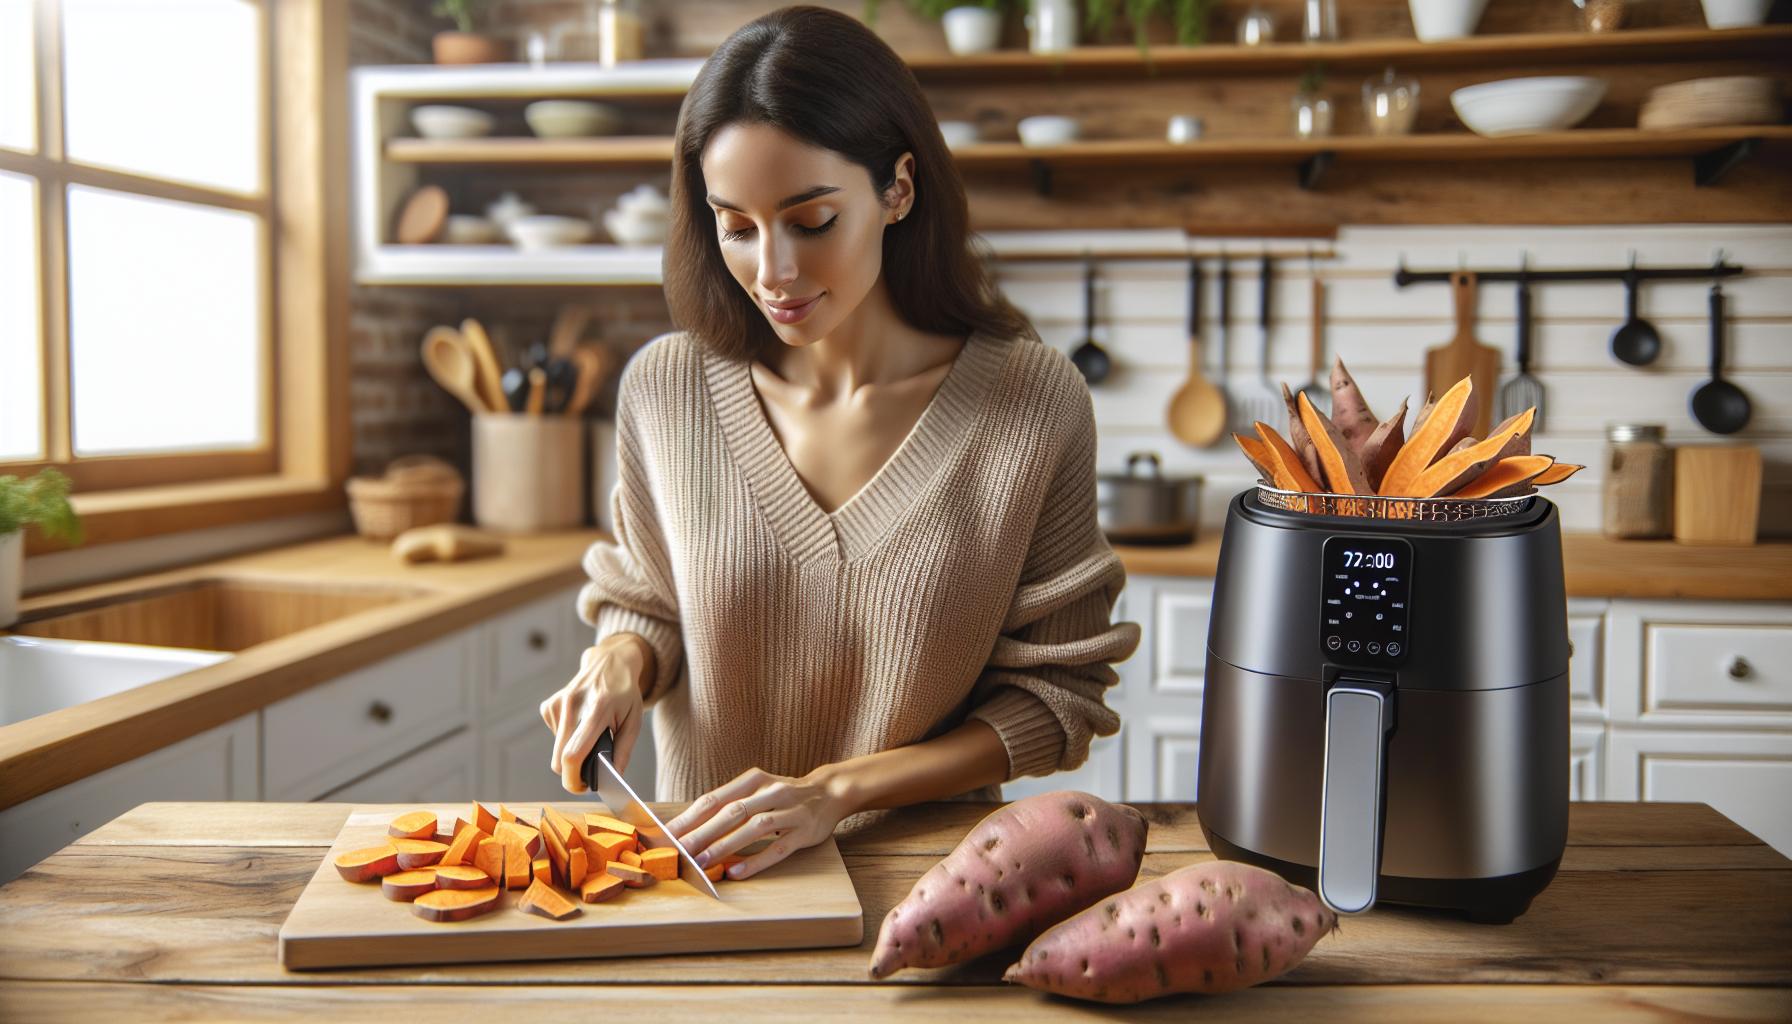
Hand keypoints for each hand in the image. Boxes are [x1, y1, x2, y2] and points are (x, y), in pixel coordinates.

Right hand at [539, 633, 650, 793]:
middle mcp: (573, 705)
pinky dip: (567, 738)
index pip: (574, 753)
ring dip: (572, 752)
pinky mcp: (549, 704)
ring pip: (557, 749)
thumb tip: (612, 777)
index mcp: (598, 709)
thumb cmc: (625, 694)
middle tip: (588, 774)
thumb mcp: (634, 720)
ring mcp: (558, 703)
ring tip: (591, 735)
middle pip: (560, 758)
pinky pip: (555, 736)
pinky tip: (580, 722)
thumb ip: (623, 750)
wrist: (609, 662)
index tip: (582, 787)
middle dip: (572, 773)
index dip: (573, 778)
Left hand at [664, 766, 852, 880]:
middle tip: (679, 851)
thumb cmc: (783, 795)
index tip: (667, 835)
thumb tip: (689, 826)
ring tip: (703, 862)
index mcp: (753, 780)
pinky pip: (778, 847)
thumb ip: (729, 804)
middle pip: (731, 812)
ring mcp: (789, 811)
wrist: (829, 792)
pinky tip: (737, 871)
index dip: (690, 817)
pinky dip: (757, 860)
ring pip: (754, 828)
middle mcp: (771, 792)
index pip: (714, 799)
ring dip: (726, 845)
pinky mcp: (804, 831)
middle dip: (702, 832)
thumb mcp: (757, 790)